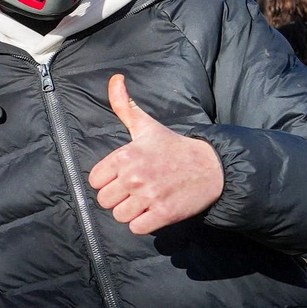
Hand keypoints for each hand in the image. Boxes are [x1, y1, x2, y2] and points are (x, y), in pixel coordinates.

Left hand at [88, 74, 223, 234]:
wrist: (211, 167)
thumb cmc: (173, 147)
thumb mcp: (146, 126)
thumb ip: (124, 105)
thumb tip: (115, 78)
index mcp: (124, 156)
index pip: (95, 181)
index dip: (108, 181)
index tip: (124, 176)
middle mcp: (134, 176)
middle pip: (105, 201)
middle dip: (119, 198)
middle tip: (137, 189)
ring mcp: (149, 196)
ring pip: (120, 216)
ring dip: (131, 212)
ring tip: (146, 200)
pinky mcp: (164, 214)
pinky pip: (137, 228)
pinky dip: (144, 224)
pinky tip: (154, 211)